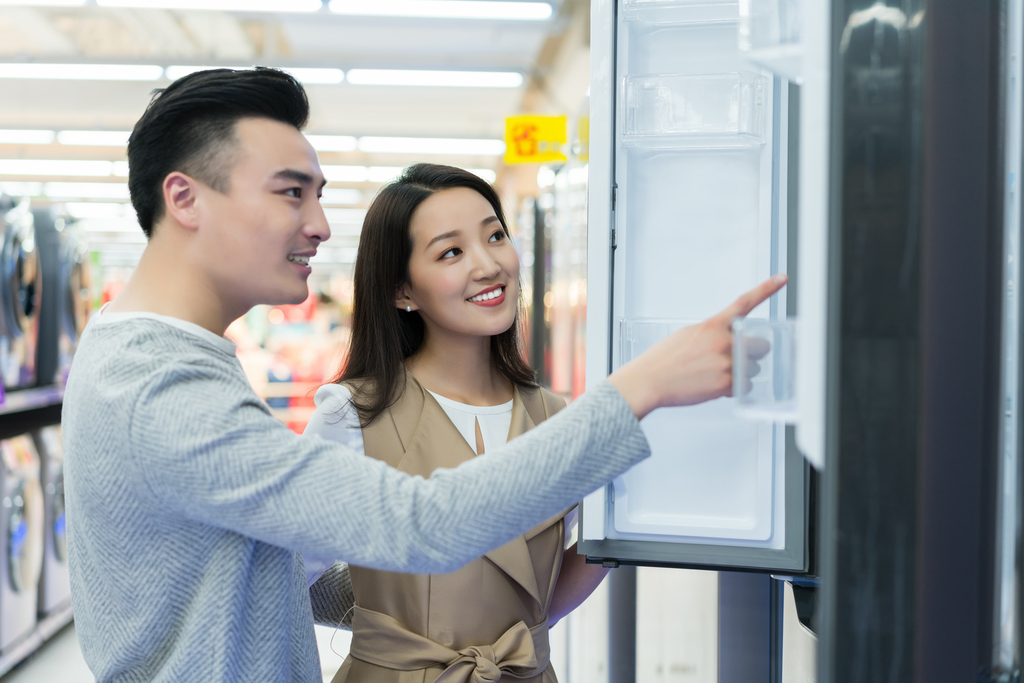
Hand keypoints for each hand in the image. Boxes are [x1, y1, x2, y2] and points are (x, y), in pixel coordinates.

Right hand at [608, 274, 787, 419]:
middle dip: (752, 353)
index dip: (766, 288)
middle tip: (734, 359)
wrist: (649, 381)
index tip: (782, 278)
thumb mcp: (688, 335)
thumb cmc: (663, 360)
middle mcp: (723, 341)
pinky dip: (733, 389)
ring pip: (753, 369)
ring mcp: (726, 362)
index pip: (744, 302)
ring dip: (741, 373)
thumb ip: (712, 333)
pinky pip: (744, 387)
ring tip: (715, 375)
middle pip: (761, 344)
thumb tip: (726, 337)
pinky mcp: (725, 383)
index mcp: (713, 325)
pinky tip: (714, 386)